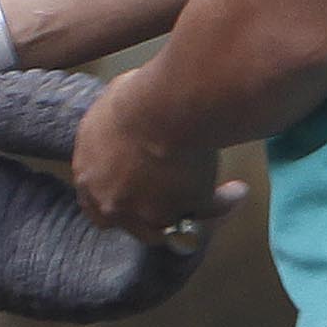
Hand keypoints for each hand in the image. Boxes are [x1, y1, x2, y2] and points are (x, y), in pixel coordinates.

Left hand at [68, 69, 236, 246]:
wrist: (165, 109)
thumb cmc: (136, 98)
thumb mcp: (110, 108)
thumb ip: (113, 128)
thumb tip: (126, 116)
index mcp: (88, 175)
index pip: (94, 203)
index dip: (116, 200)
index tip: (132, 195)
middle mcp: (112, 201)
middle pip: (128, 225)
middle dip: (147, 217)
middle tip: (167, 204)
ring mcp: (147, 213)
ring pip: (165, 229)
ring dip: (185, 214)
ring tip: (210, 201)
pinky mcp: (184, 213)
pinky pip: (208, 213)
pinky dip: (224, 202)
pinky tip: (237, 192)